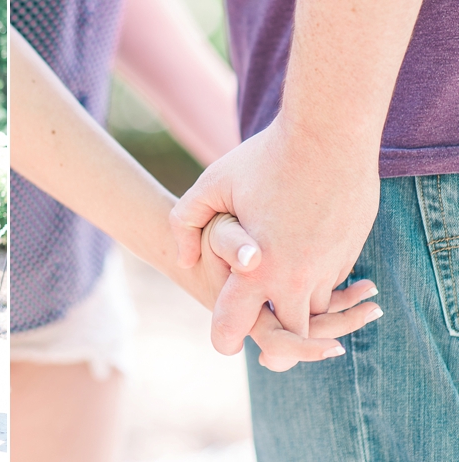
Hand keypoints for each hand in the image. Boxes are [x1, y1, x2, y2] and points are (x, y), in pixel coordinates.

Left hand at [172, 116, 380, 353]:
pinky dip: (320, 284)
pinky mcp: (350, 250)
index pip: (235, 324)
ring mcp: (329, 265)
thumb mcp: (212, 183)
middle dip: (277, 349)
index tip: (223, 342)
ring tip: (283, 307)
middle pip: (290, 337)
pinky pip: (334, 283)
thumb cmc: (265, 157)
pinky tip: (305, 269)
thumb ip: (185, 221)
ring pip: (317, 312)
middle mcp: (297, 277)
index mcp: (258, 269)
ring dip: (302, 313)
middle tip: (266, 352)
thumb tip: (185, 260)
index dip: (224, 338)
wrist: (330, 133)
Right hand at [201, 213, 380, 369]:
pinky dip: (340, 297)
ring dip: (347, 312)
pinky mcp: (284, 288)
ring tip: (373, 290)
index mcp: (242, 307)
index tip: (335, 345)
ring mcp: (272, 303)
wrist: (201, 228)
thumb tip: (252, 260)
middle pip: (304, 335)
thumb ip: (228, 242)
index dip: (302, 350)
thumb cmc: (209, 224)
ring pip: (314, 321)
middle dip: (340, 327)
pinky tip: (363, 283)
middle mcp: (259, 312)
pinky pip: (316, 303)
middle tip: (374, 310)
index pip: (275, 342)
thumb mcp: (214, 225)